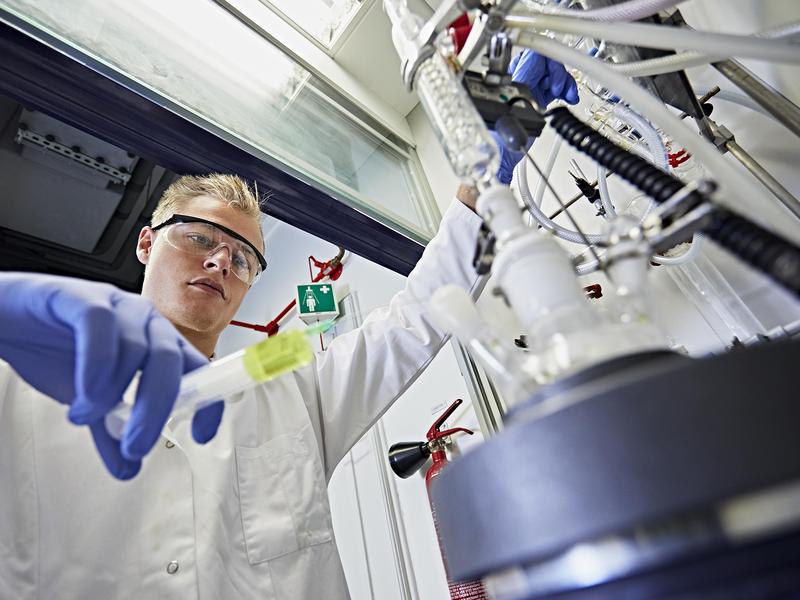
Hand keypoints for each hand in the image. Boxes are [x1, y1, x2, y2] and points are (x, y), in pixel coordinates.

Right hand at [0, 273, 223, 478]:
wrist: (3, 321)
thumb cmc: (52, 349)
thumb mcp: (88, 400)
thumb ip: (109, 432)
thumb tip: (129, 468)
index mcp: (155, 342)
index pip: (196, 368)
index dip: (208, 400)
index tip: (202, 435)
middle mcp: (143, 320)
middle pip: (169, 362)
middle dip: (157, 409)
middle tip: (135, 444)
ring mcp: (114, 305)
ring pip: (135, 348)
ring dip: (112, 393)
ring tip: (86, 415)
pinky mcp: (79, 296)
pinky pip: (100, 325)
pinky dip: (97, 364)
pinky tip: (82, 392)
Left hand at [494, 51, 578, 184]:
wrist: (503, 157)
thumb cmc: (501, 144)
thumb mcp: (512, 122)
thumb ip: (521, 103)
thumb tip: (531, 89)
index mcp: (512, 84)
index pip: (532, 56)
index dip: (548, 63)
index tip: (555, 82)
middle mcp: (521, 82)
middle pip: (545, 60)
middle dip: (559, 72)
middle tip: (560, 90)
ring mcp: (530, 88)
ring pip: (552, 70)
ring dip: (565, 80)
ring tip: (567, 96)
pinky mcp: (538, 97)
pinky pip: (555, 83)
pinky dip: (566, 88)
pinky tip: (568, 98)